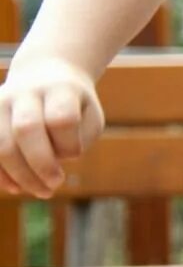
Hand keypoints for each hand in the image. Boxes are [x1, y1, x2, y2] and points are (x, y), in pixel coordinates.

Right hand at [0, 60, 103, 197]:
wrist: (45, 76)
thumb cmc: (74, 106)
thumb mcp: (89, 118)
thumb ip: (78, 140)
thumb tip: (51, 162)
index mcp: (60, 89)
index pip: (61, 119)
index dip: (68, 144)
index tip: (74, 155)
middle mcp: (26, 92)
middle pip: (26, 129)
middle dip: (40, 164)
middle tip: (55, 185)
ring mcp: (1, 102)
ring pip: (1, 142)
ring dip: (19, 174)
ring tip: (40, 191)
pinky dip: (0, 173)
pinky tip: (16, 187)